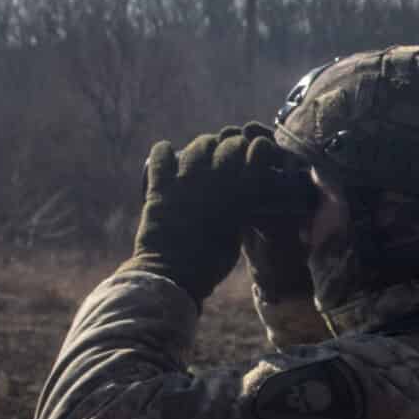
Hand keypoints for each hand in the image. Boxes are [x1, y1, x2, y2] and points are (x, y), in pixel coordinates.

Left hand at [128, 125, 298, 302]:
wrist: (174, 273)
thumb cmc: (210, 263)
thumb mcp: (235, 236)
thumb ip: (239, 214)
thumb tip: (240, 201)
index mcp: (241, 194)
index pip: (256, 154)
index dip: (258, 148)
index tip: (256, 151)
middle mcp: (216, 181)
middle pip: (228, 145)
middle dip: (231, 145)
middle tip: (228, 152)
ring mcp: (186, 181)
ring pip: (198, 146)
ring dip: (202, 145)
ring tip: (201, 152)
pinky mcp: (161, 186)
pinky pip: (160, 156)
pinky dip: (163, 151)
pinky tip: (166, 152)